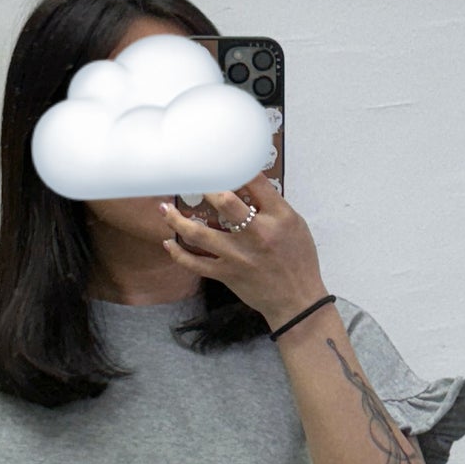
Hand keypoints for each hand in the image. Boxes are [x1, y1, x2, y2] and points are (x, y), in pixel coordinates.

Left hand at [159, 174, 325, 330]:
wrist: (297, 300)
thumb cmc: (298, 262)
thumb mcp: (295, 225)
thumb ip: (272, 206)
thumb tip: (248, 187)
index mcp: (279, 217)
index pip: (255, 181)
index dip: (236, 167)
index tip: (222, 163)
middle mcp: (257, 234)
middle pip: (225, 202)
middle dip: (205, 188)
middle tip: (190, 180)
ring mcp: (239, 255)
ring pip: (199, 233)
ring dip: (178, 219)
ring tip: (165, 209)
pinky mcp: (227, 273)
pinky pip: (195, 263)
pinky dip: (178, 253)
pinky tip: (169, 243)